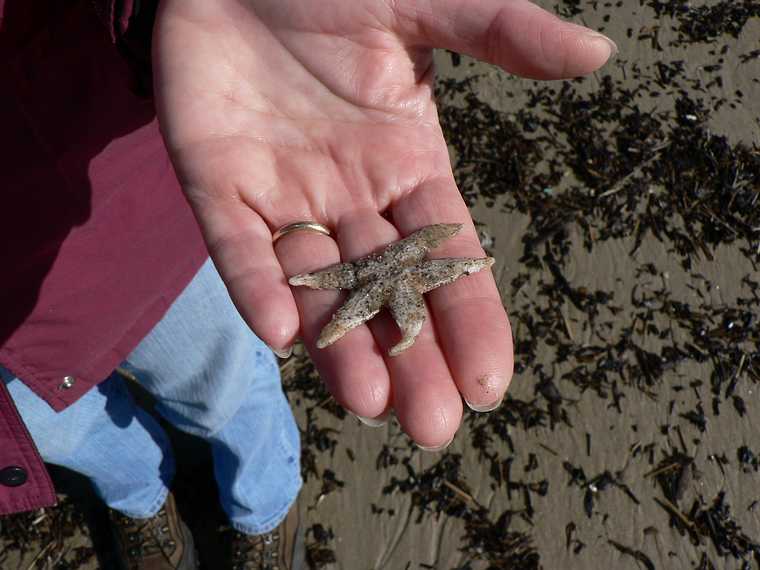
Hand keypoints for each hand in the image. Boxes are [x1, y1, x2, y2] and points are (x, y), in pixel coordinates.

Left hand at [152, 0, 614, 447]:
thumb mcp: (427, 5)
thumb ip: (501, 32)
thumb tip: (599, 56)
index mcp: (406, 164)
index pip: (446, 256)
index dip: (469, 318)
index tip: (490, 382)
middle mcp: (350, 196)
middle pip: (386, 291)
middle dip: (410, 357)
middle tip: (432, 427)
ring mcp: (283, 196)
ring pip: (318, 286)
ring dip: (341, 344)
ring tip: (368, 403)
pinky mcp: (217, 186)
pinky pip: (239, 248)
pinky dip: (260, 287)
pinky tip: (283, 333)